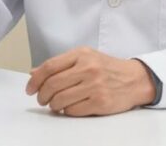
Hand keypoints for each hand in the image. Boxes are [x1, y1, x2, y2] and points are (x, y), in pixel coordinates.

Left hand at [25, 47, 155, 116]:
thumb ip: (61, 64)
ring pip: (60, 99)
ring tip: (56, 104)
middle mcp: (88, 68)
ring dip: (53, 105)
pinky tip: (70, 107)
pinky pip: (73, 110)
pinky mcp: (100, 102)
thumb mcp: (86, 58)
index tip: (29, 88)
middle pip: (52, 84)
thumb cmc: (108, 68)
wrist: (135, 79)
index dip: (35, 80)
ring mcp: (94, 86)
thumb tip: (33, 73)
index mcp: (82, 54)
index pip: (50, 66)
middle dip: (42, 95)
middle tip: (42, 99)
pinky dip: (67, 111)